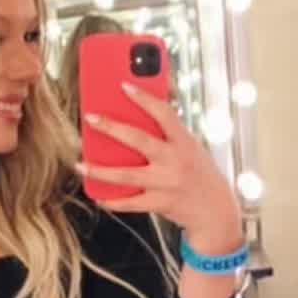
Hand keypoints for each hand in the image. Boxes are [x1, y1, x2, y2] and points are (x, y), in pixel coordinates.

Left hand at [76, 81, 243, 256]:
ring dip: (100, 170)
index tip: (124, 85)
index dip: (144, 98)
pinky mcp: (159, 203)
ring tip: (81, 164)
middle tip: (91, 118)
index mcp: (184, 142)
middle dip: (112, 128)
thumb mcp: (193, 147)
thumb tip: (144, 111)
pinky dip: (112, 200)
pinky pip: (130, 203)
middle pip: (139, 140)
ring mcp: (165, 184)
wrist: (216, 212)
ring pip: (126, 175)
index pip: (164, 114)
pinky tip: (98, 195)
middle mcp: (174, 161)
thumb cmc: (201, 175)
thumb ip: (171, 132)